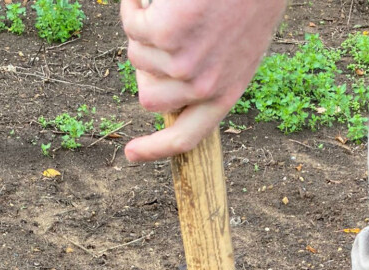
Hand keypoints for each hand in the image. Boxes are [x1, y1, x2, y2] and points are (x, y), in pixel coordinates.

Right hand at [121, 0, 285, 161]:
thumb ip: (208, 76)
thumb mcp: (238, 47)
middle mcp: (204, 86)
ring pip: (137, 57)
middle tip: (160, 33)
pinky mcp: (166, 34)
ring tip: (174, 5)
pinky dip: (136, 4)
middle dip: (146, 67)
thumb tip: (167, 93)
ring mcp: (183, 62)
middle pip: (149, 98)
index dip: (154, 150)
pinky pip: (132, 24)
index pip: (186, 138)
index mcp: (226, 93)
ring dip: (145, 29)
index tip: (130, 155)